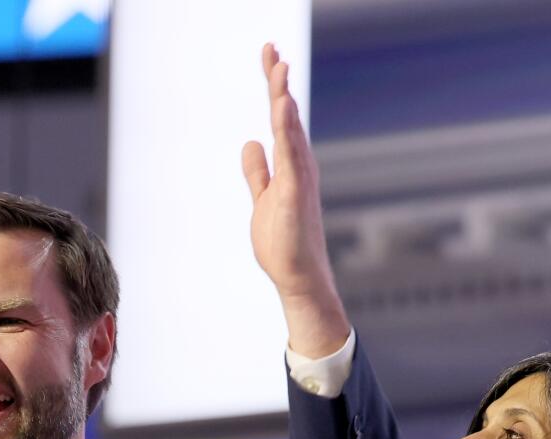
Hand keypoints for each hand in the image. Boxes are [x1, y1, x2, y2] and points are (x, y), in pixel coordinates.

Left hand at [240, 42, 349, 357]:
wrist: (298, 277)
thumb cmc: (284, 242)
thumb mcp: (262, 198)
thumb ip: (257, 172)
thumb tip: (251, 144)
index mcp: (290, 164)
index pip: (280, 118)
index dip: (274, 87)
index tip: (270, 56)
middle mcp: (299, 164)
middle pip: (286, 114)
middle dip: (278, 81)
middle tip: (271, 48)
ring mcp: (299, 177)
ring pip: (290, 128)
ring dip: (283, 96)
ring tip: (278, 65)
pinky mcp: (295, 193)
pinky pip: (291, 154)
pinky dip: (287, 129)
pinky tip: (282, 106)